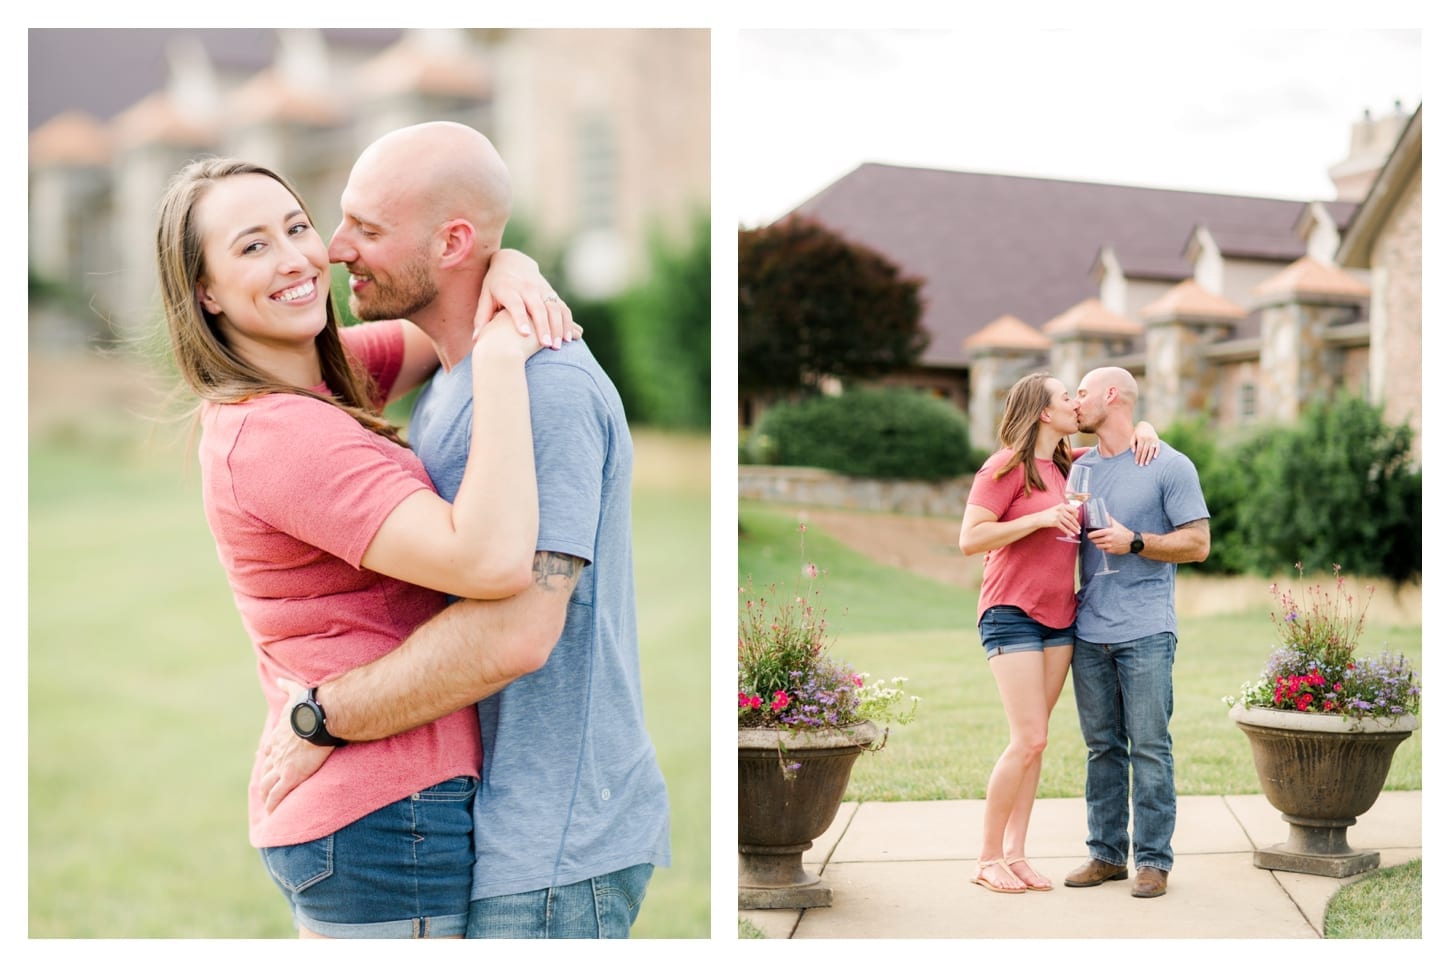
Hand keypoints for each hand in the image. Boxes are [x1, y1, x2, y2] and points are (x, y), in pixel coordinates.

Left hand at [259, 677, 334, 812]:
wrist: (318, 718)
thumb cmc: (308, 706)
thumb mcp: (295, 693)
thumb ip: (287, 686)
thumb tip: (280, 679)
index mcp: (278, 736)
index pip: (269, 750)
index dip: (268, 758)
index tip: (267, 762)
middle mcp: (276, 753)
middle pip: (267, 770)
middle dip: (266, 780)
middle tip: (266, 789)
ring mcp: (282, 766)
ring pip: (268, 785)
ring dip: (267, 795)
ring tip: (269, 805)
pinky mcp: (290, 776)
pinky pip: (278, 795)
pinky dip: (273, 804)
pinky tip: (273, 812)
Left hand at [477, 249, 577, 349]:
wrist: (513, 262)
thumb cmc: (495, 285)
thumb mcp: (485, 296)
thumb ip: (482, 317)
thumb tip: (476, 340)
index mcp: (507, 288)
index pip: (515, 304)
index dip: (520, 318)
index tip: (524, 334)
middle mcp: (526, 288)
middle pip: (538, 307)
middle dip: (543, 326)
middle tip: (546, 345)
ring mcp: (542, 290)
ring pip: (554, 308)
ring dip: (558, 327)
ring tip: (558, 346)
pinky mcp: (552, 293)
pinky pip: (563, 308)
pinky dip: (568, 323)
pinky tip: (569, 338)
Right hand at [1041, 501, 1081, 538]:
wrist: (1039, 518)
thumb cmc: (1048, 514)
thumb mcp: (1056, 509)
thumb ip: (1065, 509)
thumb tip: (1077, 511)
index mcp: (1061, 505)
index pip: (1073, 509)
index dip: (1077, 515)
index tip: (1078, 519)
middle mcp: (1060, 510)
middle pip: (1071, 518)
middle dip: (1076, 524)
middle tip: (1079, 528)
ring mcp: (1058, 516)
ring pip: (1069, 523)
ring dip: (1074, 528)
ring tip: (1077, 532)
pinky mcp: (1055, 522)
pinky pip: (1064, 528)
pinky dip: (1068, 532)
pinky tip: (1071, 534)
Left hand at [1086, 514, 1130, 554]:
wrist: (1132, 542)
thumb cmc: (1124, 533)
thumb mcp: (1117, 525)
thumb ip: (1109, 519)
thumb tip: (1105, 514)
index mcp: (1108, 531)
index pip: (1094, 534)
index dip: (1090, 535)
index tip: (1089, 535)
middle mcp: (1108, 539)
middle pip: (1095, 541)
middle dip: (1093, 539)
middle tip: (1094, 538)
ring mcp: (1110, 546)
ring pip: (1098, 546)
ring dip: (1098, 544)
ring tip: (1101, 541)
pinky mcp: (1112, 551)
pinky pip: (1104, 550)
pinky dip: (1104, 548)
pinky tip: (1107, 545)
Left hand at [1131, 421, 1160, 465]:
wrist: (1145, 425)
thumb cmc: (1137, 433)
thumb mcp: (1133, 436)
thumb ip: (1132, 444)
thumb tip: (1133, 452)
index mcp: (1141, 438)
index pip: (1139, 450)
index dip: (1137, 457)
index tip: (1136, 462)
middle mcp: (1148, 439)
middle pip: (1145, 451)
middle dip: (1142, 459)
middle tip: (1141, 465)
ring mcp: (1153, 439)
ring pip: (1151, 450)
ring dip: (1149, 458)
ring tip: (1146, 463)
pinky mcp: (1157, 440)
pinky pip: (1158, 447)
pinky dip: (1156, 452)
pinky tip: (1154, 458)